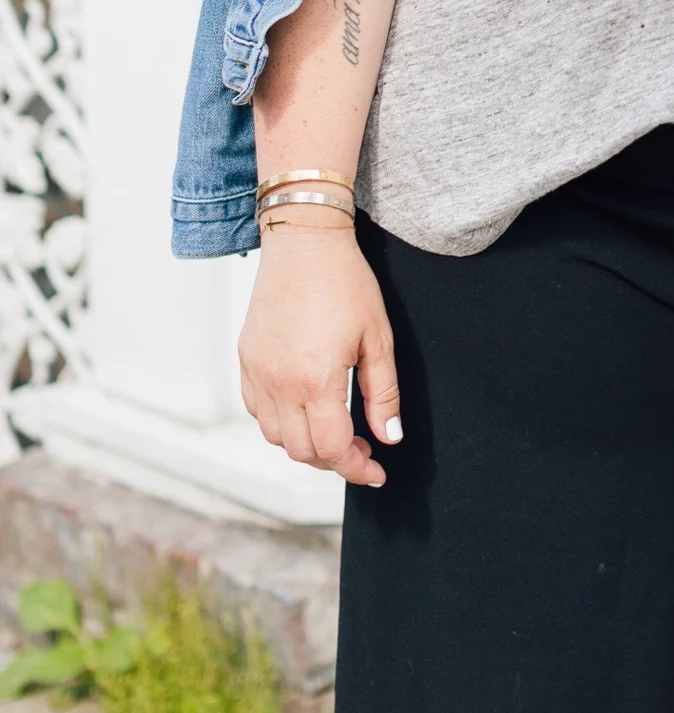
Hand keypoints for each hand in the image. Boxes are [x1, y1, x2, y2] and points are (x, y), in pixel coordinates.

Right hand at [239, 226, 401, 487]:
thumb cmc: (345, 282)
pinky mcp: (245, 360)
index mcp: (315, 381)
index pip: (333, 449)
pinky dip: (279, 422)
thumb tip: (389, 437)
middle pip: (302, 451)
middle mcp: (279, 384)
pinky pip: (256, 411)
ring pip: (275, 436)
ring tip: (335, 429)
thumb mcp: (378, 337)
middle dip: (334, 460)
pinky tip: (304, 408)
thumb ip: (384, 394)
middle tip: (361, 449)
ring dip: (305, 444)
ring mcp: (256, 373)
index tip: (375, 471)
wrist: (303, 241)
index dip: (356, 468)